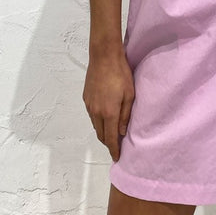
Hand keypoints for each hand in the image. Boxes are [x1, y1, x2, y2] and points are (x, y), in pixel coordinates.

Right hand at [82, 44, 134, 160]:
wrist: (103, 57)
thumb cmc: (121, 74)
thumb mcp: (130, 95)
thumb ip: (125, 116)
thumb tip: (122, 133)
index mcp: (109, 113)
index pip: (110, 138)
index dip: (113, 150)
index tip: (117, 157)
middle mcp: (96, 112)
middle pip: (101, 134)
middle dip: (108, 143)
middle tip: (117, 145)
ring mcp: (89, 105)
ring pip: (95, 126)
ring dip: (103, 132)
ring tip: (112, 132)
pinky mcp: (85, 98)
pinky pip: (91, 116)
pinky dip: (98, 121)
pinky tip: (105, 117)